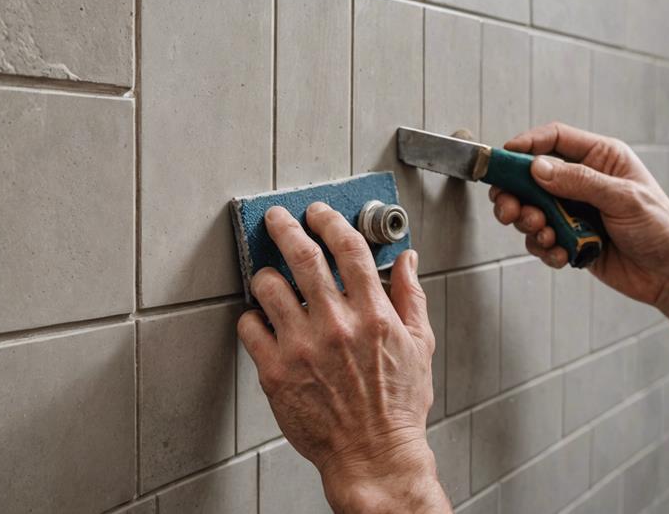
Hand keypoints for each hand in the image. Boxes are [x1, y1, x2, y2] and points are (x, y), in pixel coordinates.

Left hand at [237, 203, 449, 513]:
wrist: (373, 455)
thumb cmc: (397, 407)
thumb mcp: (419, 346)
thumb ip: (411, 297)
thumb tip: (406, 260)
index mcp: (373, 314)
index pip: (347, 248)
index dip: (329, 221)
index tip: (318, 213)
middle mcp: (335, 324)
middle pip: (301, 255)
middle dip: (284, 227)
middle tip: (276, 219)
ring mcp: (302, 347)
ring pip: (268, 286)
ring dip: (265, 275)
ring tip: (268, 278)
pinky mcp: (275, 370)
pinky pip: (249, 326)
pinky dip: (252, 317)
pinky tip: (262, 321)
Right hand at [490, 122, 668, 304]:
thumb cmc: (661, 230)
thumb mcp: (624, 199)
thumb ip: (580, 181)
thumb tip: (538, 167)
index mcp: (601, 158)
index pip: (555, 139)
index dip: (526, 145)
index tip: (504, 158)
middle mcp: (583, 181)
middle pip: (531, 177)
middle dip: (515, 195)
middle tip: (510, 210)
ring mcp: (573, 210)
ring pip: (530, 210)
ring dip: (530, 225)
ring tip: (545, 235)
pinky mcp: (568, 237)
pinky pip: (541, 240)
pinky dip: (545, 249)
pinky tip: (563, 254)